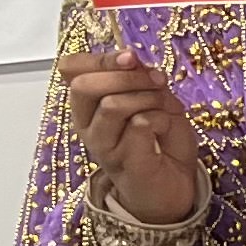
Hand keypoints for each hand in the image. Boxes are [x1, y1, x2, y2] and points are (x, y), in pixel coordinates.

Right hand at [60, 43, 204, 225]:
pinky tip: (165, 129)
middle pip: (86, 86)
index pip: (71, 71)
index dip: (100, 58)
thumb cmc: (161, 142)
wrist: (173, 188)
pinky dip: (160, 118)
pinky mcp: (124, 161)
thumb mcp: (155, 101)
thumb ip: (141, 80)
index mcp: (89, 105)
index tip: (131, 57)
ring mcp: (102, 145)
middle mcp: (87, 125)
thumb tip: (133, 58)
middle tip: (157, 81)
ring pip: (113, 104)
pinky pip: (139, 124)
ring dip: (148, 98)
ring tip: (165, 108)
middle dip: (127, 76)